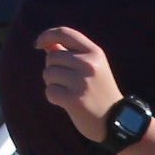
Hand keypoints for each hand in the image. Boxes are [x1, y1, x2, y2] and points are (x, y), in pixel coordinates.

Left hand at [38, 26, 121, 140]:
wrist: (116, 121)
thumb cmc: (99, 92)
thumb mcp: (91, 68)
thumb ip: (70, 53)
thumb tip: (46, 43)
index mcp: (95, 52)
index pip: (65, 33)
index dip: (47, 35)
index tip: (38, 44)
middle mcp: (89, 64)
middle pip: (52, 57)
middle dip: (52, 69)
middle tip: (67, 82)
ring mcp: (82, 82)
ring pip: (48, 74)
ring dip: (52, 83)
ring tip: (69, 92)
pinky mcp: (74, 100)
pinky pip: (50, 91)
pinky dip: (53, 97)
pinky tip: (66, 102)